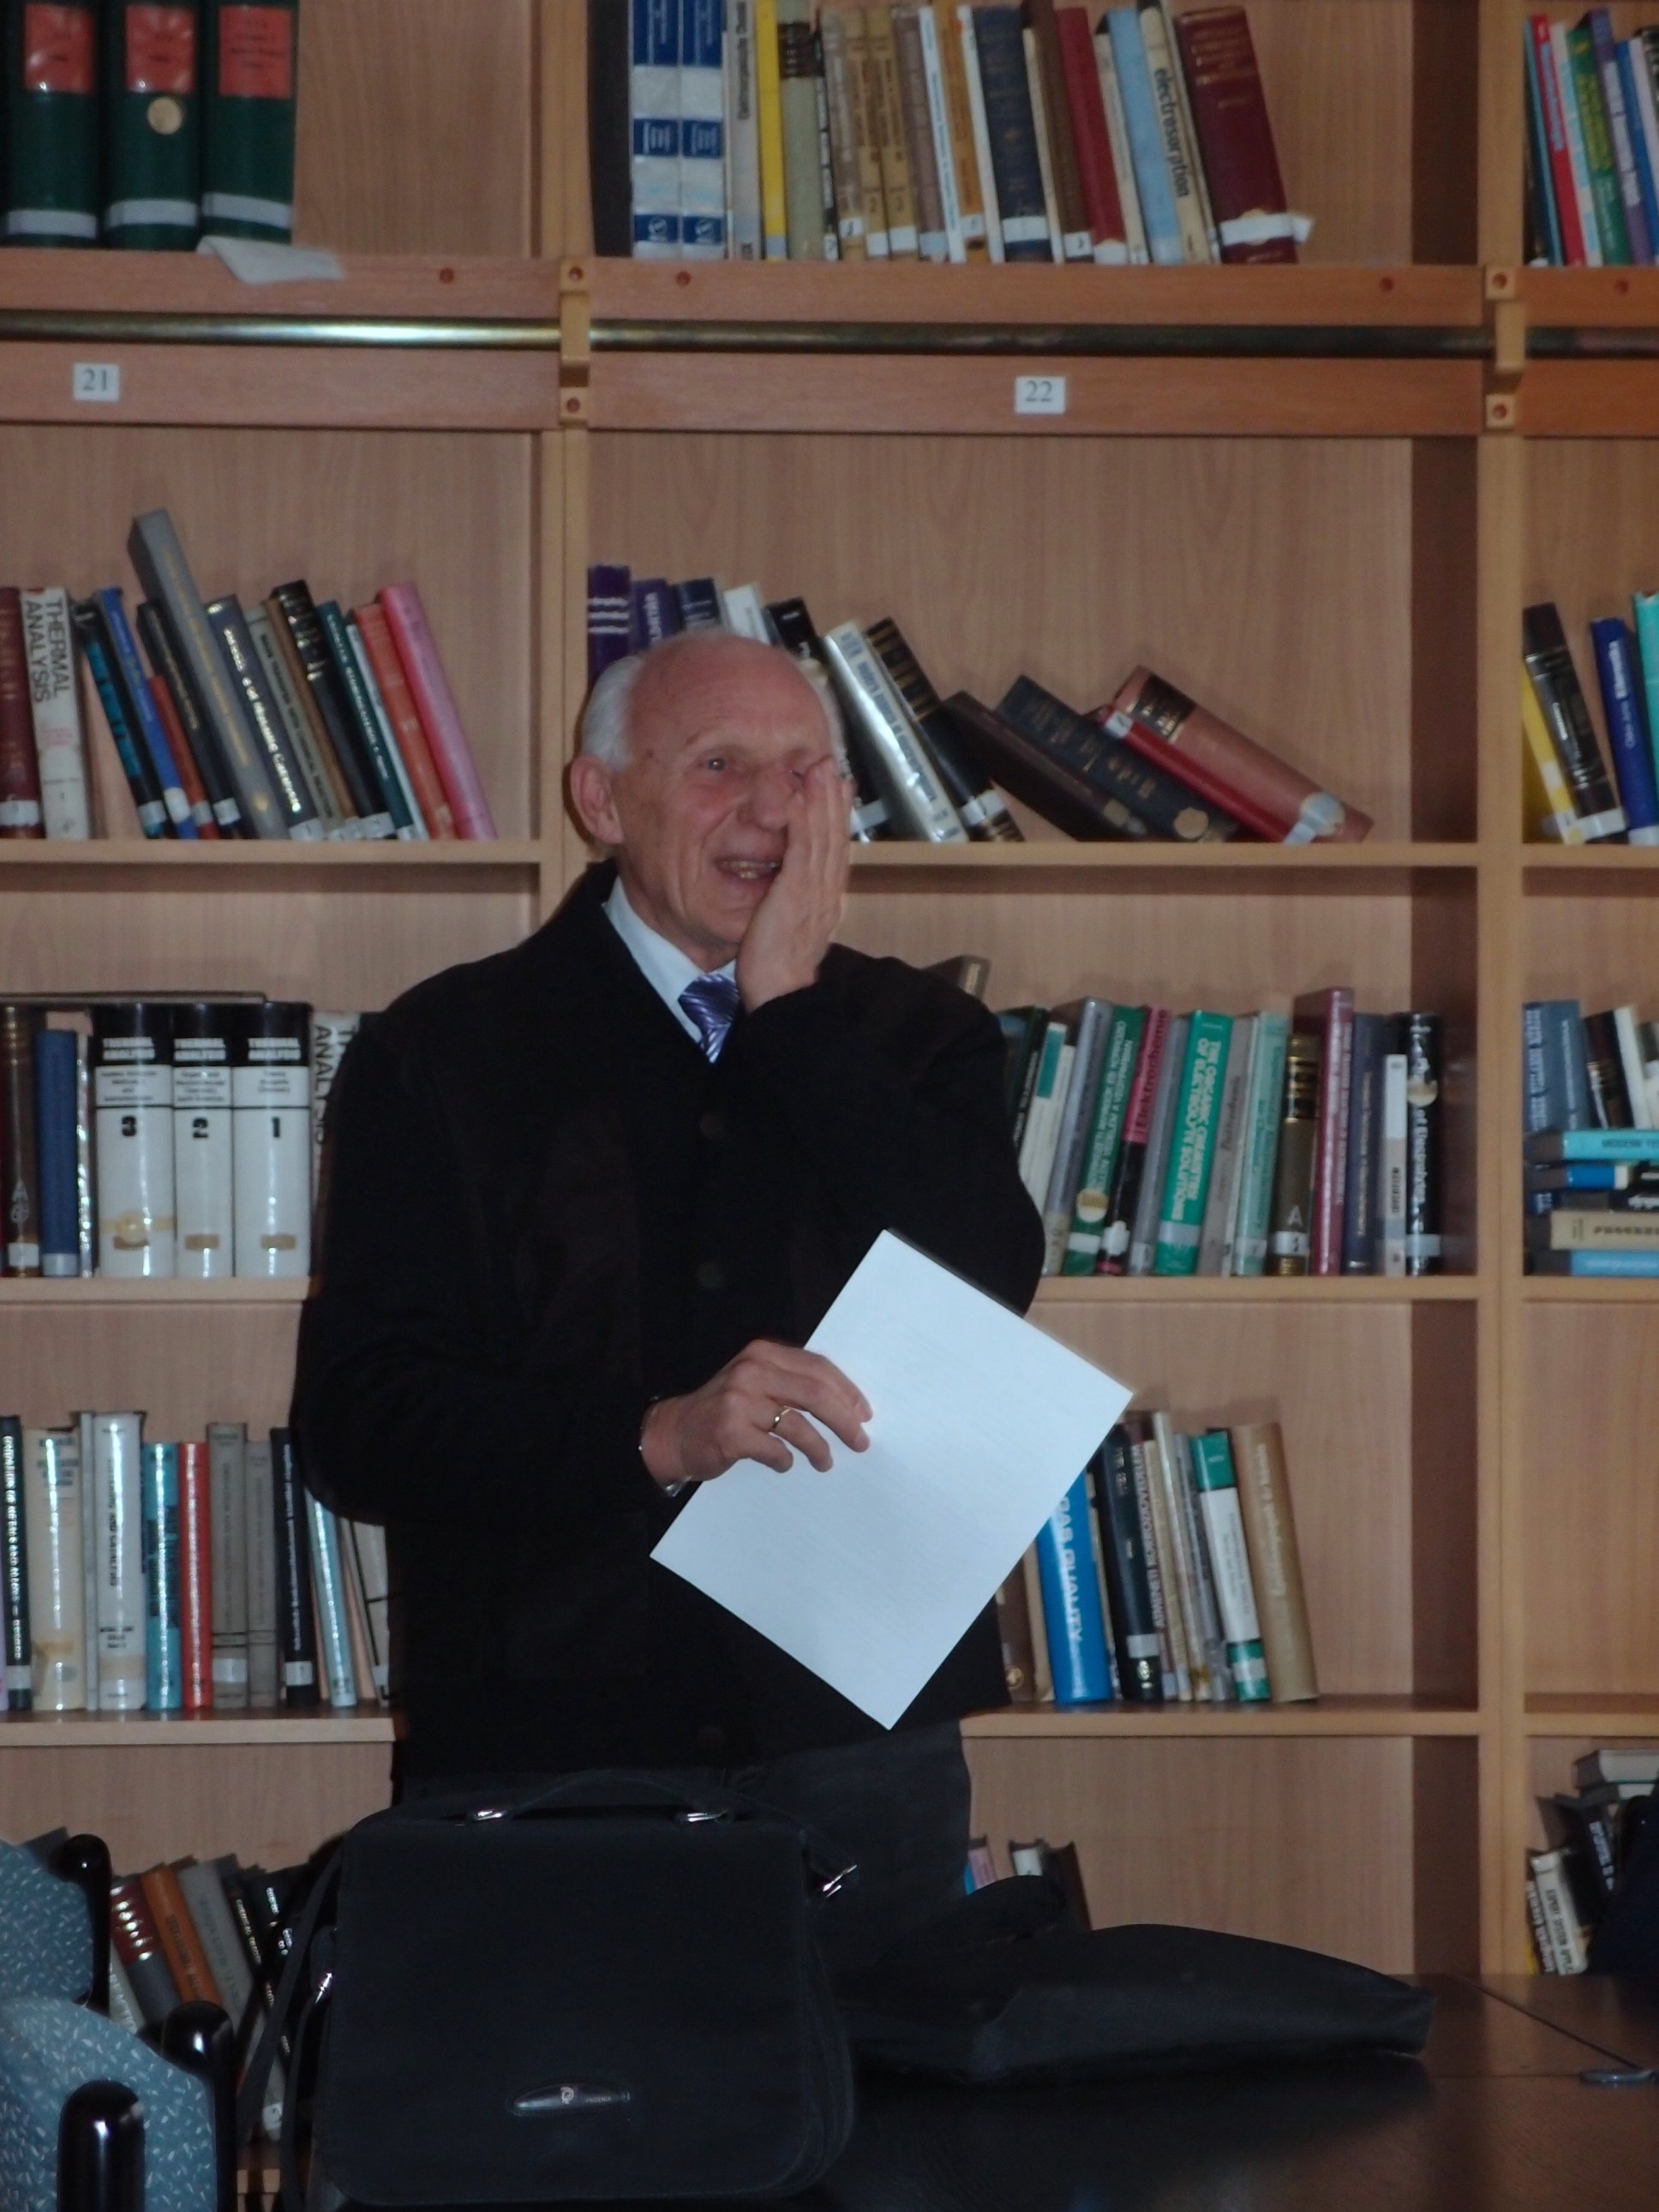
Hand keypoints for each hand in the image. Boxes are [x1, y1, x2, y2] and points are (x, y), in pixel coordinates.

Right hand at [640, 1339, 870, 1487]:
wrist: (674, 1433)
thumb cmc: (724, 1410)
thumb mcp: (755, 1383)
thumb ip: (791, 1383)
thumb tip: (846, 1405)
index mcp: (763, 1354)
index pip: (818, 1367)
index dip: (846, 1391)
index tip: (864, 1414)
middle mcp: (752, 1372)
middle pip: (815, 1394)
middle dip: (844, 1420)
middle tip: (860, 1441)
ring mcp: (739, 1401)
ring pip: (798, 1425)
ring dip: (819, 1448)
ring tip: (825, 1462)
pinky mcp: (730, 1432)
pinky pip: (774, 1450)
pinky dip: (785, 1461)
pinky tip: (784, 1465)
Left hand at [735, 755, 851, 1011]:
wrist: (781, 992)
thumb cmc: (779, 969)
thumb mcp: (793, 928)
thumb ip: (798, 903)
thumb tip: (796, 885)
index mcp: (827, 899)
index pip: (836, 850)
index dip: (838, 817)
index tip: (840, 787)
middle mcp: (827, 892)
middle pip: (835, 837)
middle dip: (834, 798)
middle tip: (832, 765)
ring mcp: (814, 892)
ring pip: (822, 838)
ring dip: (821, 800)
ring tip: (820, 770)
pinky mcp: (795, 894)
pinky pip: (801, 851)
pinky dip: (802, 822)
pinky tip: (799, 799)